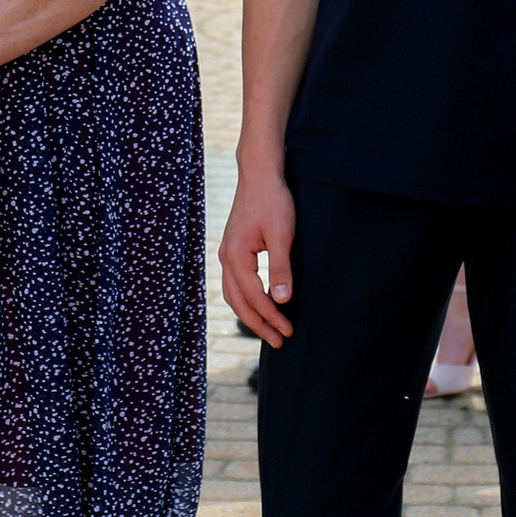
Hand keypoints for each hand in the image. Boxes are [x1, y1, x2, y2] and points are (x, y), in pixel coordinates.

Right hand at [217, 168, 296, 348]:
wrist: (259, 175)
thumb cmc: (273, 201)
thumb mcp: (282, 234)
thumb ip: (281, 268)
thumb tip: (282, 300)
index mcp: (236, 256)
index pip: (254, 297)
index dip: (271, 317)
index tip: (288, 331)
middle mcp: (227, 257)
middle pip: (239, 302)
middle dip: (259, 324)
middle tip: (280, 341)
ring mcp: (227, 253)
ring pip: (234, 295)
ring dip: (251, 314)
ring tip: (270, 330)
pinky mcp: (233, 249)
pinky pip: (236, 283)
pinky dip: (246, 300)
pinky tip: (261, 304)